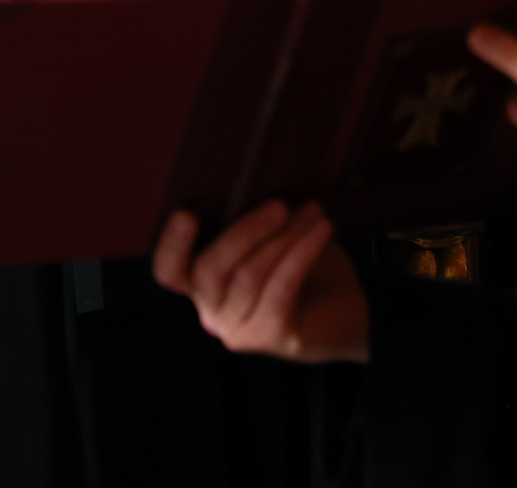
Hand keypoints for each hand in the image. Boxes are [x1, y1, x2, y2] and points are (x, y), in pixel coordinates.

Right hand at [152, 201, 368, 363]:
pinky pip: (280, 289)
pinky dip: (301, 253)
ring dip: (284, 237)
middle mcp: (212, 312)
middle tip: (279, 204)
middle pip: (209, 270)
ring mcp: (238, 330)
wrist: (346, 314)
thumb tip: (257, 180)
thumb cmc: (303, 268)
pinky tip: (323, 230)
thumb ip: (253, 222)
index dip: (172, 244)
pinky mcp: (271, 337)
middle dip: (244, 231)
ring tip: (313, 212)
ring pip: (249, 275)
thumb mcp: (272, 239)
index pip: (169, 271)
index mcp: (201, 285)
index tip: (188, 213)